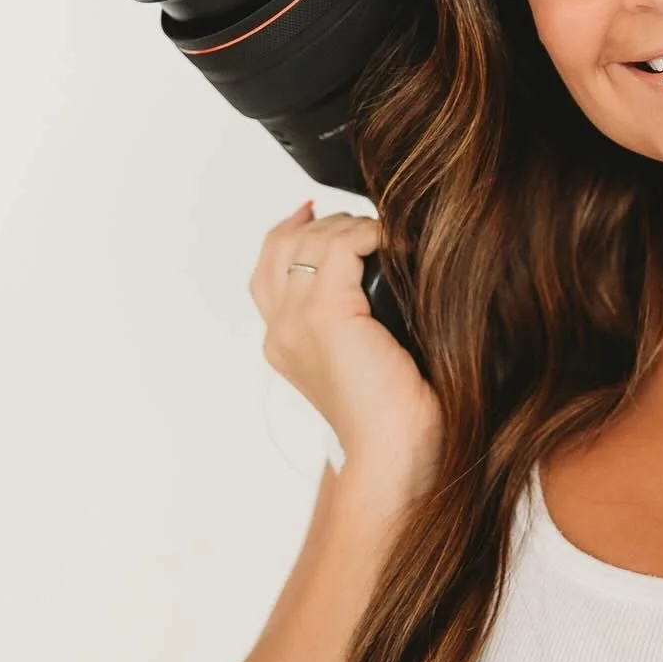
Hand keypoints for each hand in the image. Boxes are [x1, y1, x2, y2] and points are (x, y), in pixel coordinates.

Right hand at [249, 201, 442, 473]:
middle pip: (282, 246)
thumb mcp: (366, 353)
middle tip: (368, 227)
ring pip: (309, 241)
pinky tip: (391, 244)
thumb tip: (379, 268)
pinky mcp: (326, 314)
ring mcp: (297, 321)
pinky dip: (368, 235)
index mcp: (282, 342)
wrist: (394, 449)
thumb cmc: (394, 412)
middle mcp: (280, 330)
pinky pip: (339, 247)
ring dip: (350, 228)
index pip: (268, 267)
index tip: (319, 213)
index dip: (291, 231)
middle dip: (328, 225)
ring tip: (384, 238)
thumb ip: (355, 316)